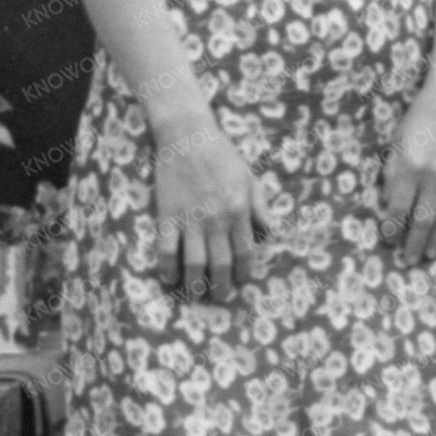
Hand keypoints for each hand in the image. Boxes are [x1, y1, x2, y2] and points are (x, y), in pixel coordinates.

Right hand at [150, 113, 266, 304]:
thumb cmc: (223, 155)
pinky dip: (167, 268)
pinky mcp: (167, 215)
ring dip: (195, 284)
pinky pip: (165, 249)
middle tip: (221, 299)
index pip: (245, 253)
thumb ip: (261, 208)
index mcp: (240, 211)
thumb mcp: (250, 179)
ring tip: (195, 296)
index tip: (242, 283)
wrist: (188, 135)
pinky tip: (168, 278)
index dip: (244, 273)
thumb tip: (270, 234)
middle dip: (222, 286)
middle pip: (221, 264)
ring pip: (194, 263)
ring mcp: (190, 219)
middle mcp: (217, 220)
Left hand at [381, 90, 435, 269]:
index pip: (398, 206)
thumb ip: (392, 171)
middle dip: (413, 243)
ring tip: (429, 255)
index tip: (387, 241)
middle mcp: (434, 174)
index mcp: (411, 165)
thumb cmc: (420, 114)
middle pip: (423, 218)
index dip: (391, 227)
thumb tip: (388, 201)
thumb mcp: (397, 139)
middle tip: (407, 261)